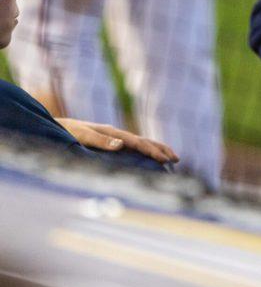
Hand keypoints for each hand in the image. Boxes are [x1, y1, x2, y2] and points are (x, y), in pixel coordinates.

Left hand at [56, 118, 178, 163]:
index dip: (152, 151)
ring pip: (142, 142)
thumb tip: (122, 144)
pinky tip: (152, 157)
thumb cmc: (66, 132)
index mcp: (113, 132)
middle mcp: (117, 134)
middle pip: (145, 141)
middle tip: (177, 159)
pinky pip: (134, 146)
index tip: (164, 160)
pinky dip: (147, 150)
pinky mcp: (112, 141)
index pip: (138, 142)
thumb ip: (100, 140)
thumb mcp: (81, 136)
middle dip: (161, 149)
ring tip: (172, 158)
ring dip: (158, 149)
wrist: (57, 126)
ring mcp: (116, 137)